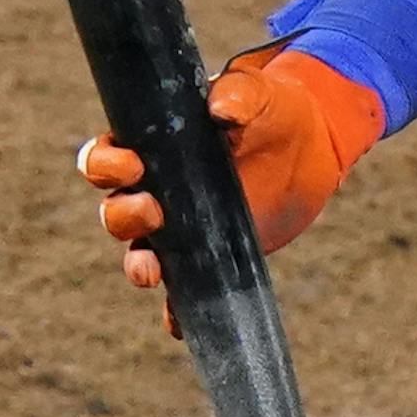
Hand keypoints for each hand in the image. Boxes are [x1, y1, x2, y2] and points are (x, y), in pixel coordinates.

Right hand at [78, 47, 386, 296]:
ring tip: (151, 270)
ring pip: (141, 255)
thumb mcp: (257, 93)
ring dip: (138, 266)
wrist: (311, 141)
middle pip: (117, 213)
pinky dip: (174, 311)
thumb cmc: (272, 108)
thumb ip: (238, 93)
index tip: (133, 165)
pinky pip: (182, 292)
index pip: (105, 158)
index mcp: (152, 146)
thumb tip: (220, 106)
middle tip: (154, 211)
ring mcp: (181, 229)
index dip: (106, 165)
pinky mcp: (210, 257)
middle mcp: (156, 191)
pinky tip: (177, 323)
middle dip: (124, 216)